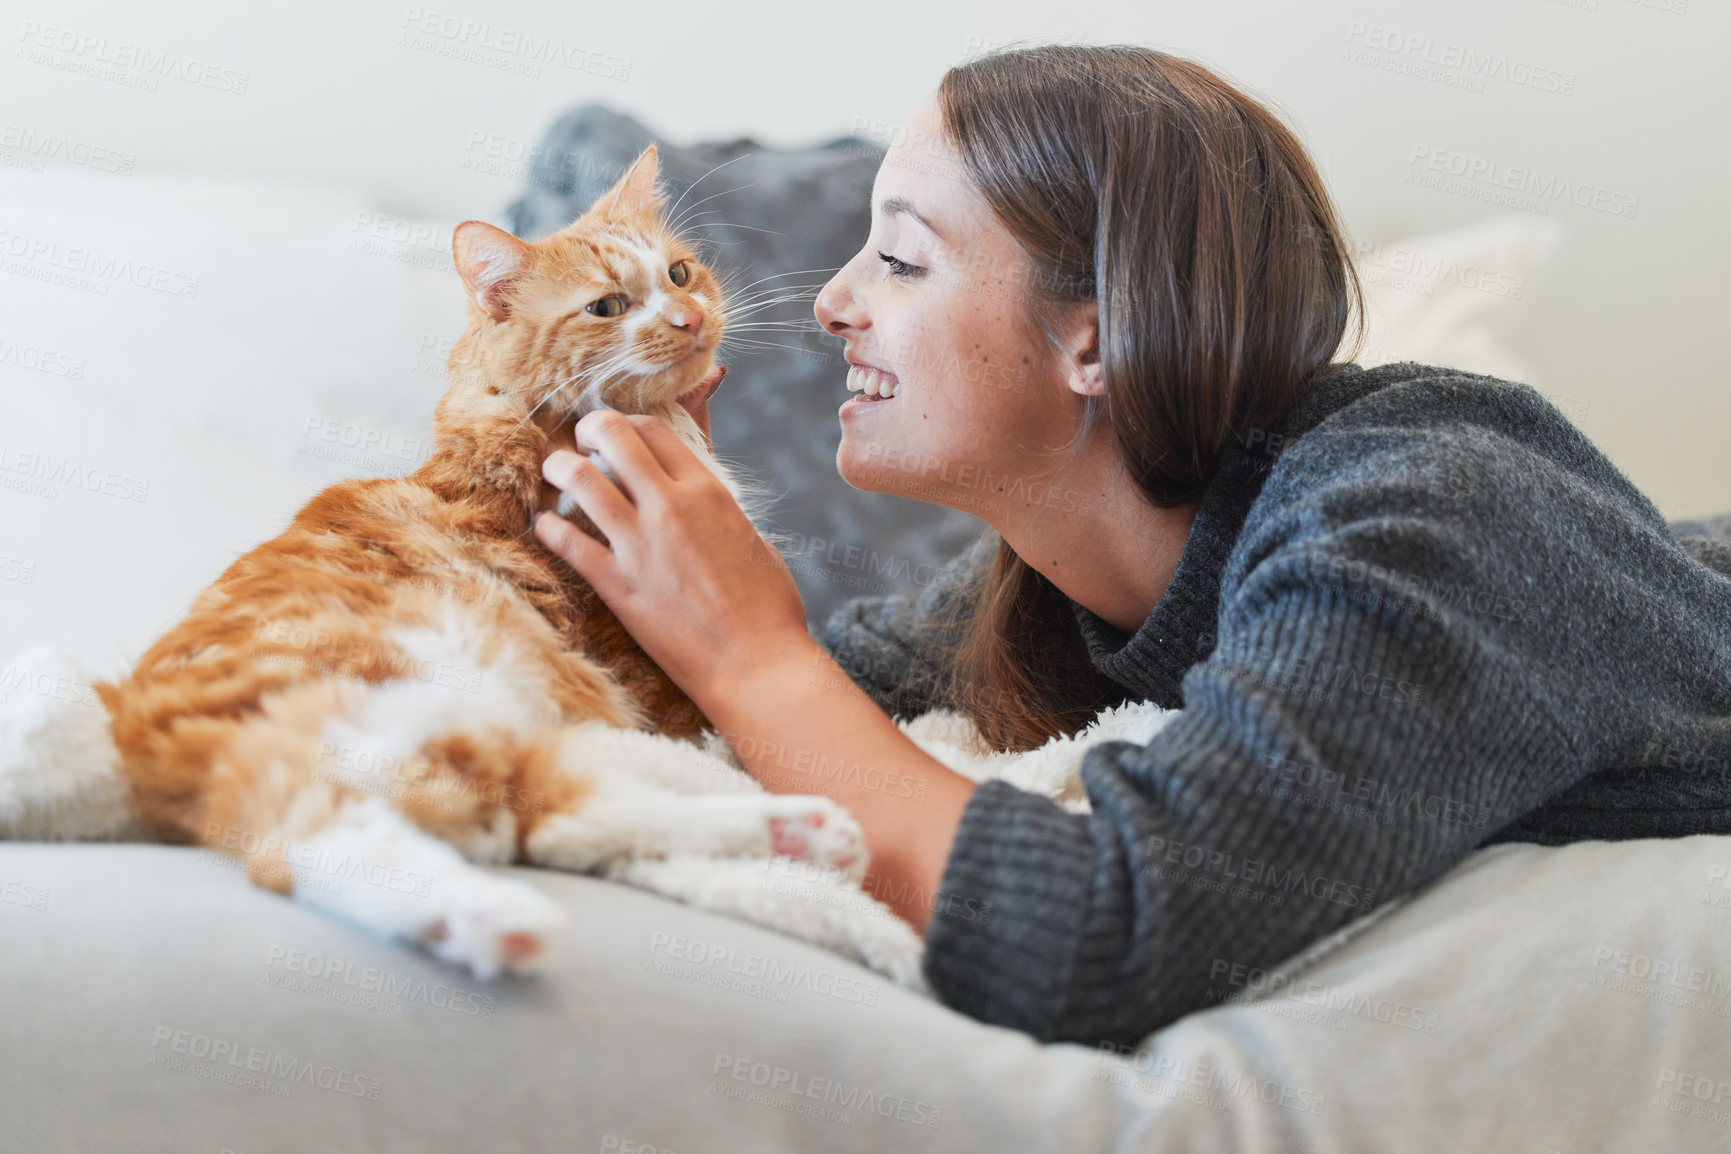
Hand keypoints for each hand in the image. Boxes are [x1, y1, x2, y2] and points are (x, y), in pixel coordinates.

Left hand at [532, 410, 813, 711]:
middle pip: (613, 436)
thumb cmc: (768, 608)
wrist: (756, 665)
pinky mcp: (616, 585)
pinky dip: (548, 526)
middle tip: (580, 441)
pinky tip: (543, 524)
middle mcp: (670, 507)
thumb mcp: (753, 538)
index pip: (655, 430)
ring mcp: (639, 545)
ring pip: (578, 479)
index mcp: (708, 492)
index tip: (619, 433)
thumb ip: (719, 511)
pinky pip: (566, 541)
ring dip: (559, 467)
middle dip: (589, 429)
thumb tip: (703, 498)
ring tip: (554, 471)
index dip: (630, 423)